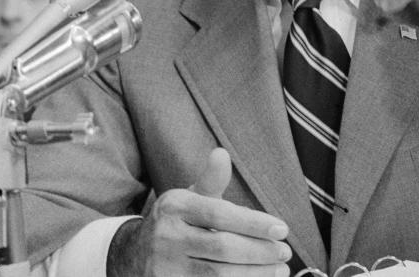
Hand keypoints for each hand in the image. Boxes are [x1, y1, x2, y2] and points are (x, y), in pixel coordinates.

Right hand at [109, 148, 291, 276]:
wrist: (133, 255)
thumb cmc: (176, 223)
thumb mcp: (189, 198)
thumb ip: (211, 180)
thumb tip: (221, 154)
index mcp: (174, 206)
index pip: (219, 215)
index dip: (254, 224)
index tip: (282, 229)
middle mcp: (166, 236)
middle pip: (222, 248)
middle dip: (260, 251)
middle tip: (285, 252)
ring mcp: (165, 267)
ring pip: (219, 274)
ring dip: (256, 273)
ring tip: (280, 268)